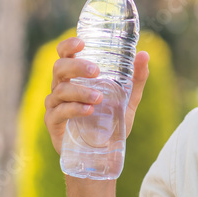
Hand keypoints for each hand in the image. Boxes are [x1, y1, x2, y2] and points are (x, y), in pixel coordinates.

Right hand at [44, 36, 149, 155]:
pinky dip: (75, 109)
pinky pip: (60, 112)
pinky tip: (89, 110)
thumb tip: (144, 54)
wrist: (102, 153)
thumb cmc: (110, 122)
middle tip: (95, 71)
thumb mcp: (127, 99)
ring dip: (81, 91)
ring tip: (99, 98)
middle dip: (76, 67)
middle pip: (59, 68)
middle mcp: (61, 88)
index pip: (64, 55)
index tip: (81, 43)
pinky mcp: (53, 123)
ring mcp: (55, 105)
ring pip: (61, 90)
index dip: (68, 46)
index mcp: (75, 78)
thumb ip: (136, 79)